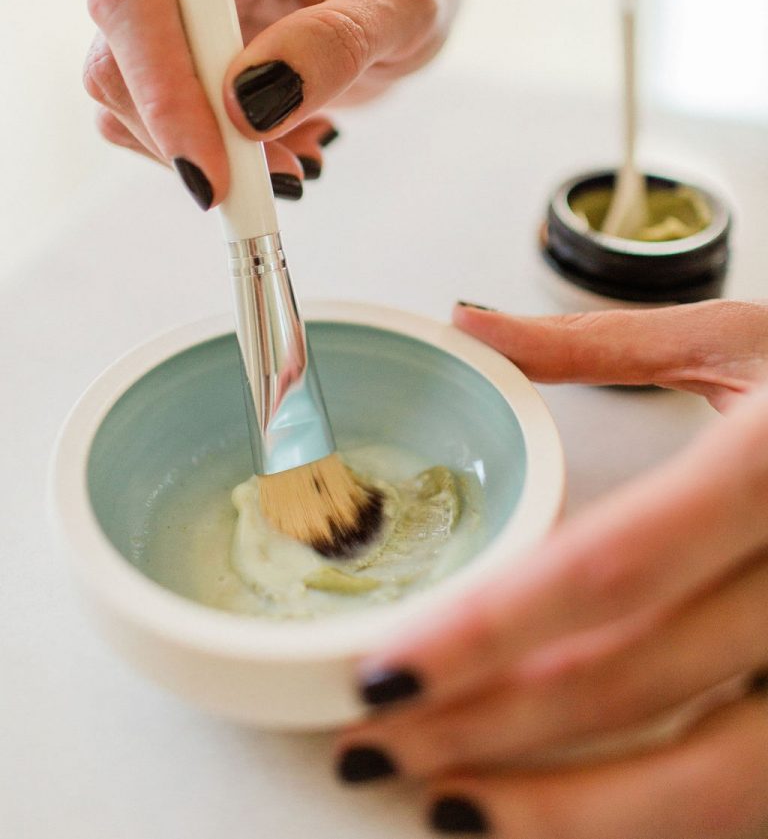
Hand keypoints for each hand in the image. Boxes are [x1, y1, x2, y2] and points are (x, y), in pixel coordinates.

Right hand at [83, 0, 461, 204]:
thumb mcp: (407, 2)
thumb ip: (336, 43)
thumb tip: (244, 105)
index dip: (160, 78)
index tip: (212, 159)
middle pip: (115, 53)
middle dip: (184, 135)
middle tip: (274, 178)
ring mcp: (168, 12)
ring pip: (121, 100)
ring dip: (200, 155)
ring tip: (291, 161)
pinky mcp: (172, 63)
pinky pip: (151, 128)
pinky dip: (209, 160)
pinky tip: (277, 152)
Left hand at [335, 300, 767, 838]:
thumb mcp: (744, 341)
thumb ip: (599, 343)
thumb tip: (471, 323)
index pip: (612, 566)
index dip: (490, 630)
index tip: (387, 665)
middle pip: (633, 679)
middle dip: (486, 724)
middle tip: (376, 739)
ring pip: (703, 778)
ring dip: (556, 807)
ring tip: (441, 795)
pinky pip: (747, 794)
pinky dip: (644, 816)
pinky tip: (558, 807)